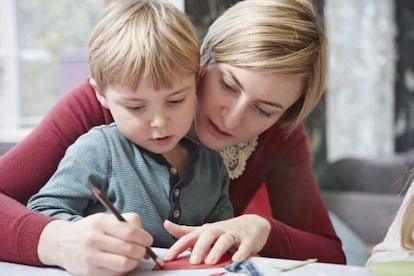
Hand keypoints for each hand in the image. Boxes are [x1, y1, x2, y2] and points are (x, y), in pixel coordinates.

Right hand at [37, 213, 152, 275]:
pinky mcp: (90, 272)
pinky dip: (123, 270)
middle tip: (143, 250)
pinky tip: (121, 263)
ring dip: (134, 262)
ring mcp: (91, 257)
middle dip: (142, 251)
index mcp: (101, 222)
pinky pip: (115, 274)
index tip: (148, 240)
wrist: (62, 243)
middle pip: (129, 249)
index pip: (129, 232)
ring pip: (124, 264)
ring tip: (133, 258)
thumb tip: (145, 237)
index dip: (144, 238)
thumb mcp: (105, 218)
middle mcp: (94, 239)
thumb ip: (127, 222)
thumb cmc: (90, 230)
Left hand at [163, 214, 270, 264]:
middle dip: (200, 247)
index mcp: (206, 230)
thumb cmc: (225, 230)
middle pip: (208, 235)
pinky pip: (245, 246)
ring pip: (225, 239)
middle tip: (194, 261)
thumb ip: (186, 231)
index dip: (178, 247)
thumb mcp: (204, 230)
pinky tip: (236, 260)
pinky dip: (241, 253)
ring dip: (217, 250)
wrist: (253, 224)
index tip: (168, 258)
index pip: (189, 237)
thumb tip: (166, 224)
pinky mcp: (248, 240)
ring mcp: (234, 234)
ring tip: (210, 261)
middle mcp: (218, 230)